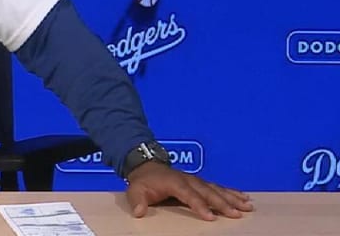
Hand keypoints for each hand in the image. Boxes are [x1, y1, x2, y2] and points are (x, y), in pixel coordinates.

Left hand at [126, 162, 254, 220]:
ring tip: (247, 206)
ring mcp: (196, 180)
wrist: (146, 165)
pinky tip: (244, 197)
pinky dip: (232, 192)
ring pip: (217, 189)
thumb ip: (137, 201)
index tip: (211, 217)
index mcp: (174, 182)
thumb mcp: (135, 190)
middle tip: (237, 214)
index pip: (189, 195)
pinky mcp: (201, 182)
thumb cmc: (143, 181)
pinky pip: (218, 187)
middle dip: (223, 203)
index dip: (200, 205)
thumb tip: (139, 212)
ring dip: (232, 198)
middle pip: (208, 192)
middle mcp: (189, 180)